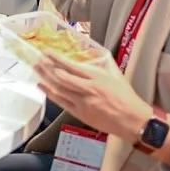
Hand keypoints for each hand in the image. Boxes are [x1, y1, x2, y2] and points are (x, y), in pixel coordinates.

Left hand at [34, 51, 152, 143]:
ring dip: (46, 78)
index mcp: (96, 77)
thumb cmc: (125, 97)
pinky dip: (51, 94)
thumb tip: (94, 50)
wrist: (132, 120)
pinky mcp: (81, 114)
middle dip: (47, 67)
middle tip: (37, 60)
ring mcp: (83, 102)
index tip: (46, 52)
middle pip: (62, 76)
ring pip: (59, 89)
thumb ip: (103, 61)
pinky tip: (43, 87)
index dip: (56, 58)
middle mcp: (88, 88)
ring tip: (37, 70)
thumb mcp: (115, 74)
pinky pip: (62, 102)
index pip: (71, 65)